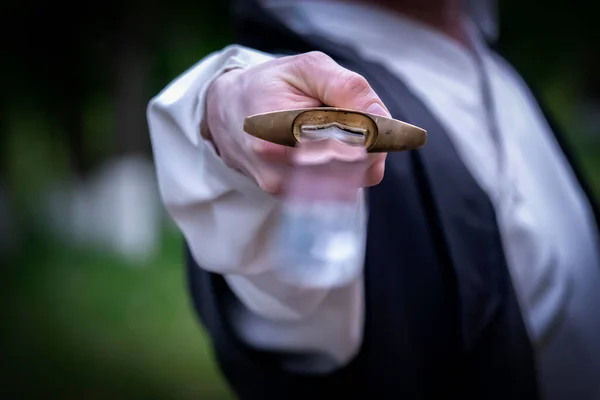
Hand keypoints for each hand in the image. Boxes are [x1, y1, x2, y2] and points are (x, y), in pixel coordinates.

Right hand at [204, 51, 389, 194]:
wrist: (224, 110)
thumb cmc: (269, 85)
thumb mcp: (308, 69)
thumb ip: (347, 87)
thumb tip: (382, 116)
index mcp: (280, 134)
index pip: (351, 150)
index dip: (373, 137)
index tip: (374, 121)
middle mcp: (278, 169)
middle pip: (352, 171)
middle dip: (364, 147)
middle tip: (351, 121)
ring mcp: (280, 187)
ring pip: (345, 182)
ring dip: (351, 158)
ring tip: (328, 131)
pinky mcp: (284, 195)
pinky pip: (331, 187)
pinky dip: (337, 167)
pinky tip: (320, 146)